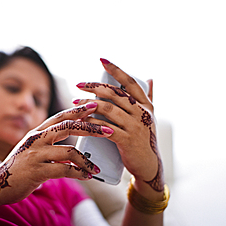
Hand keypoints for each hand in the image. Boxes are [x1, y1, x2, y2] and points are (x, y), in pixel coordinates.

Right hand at [0, 102, 113, 203]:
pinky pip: (64, 170)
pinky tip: (86, 177)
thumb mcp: (32, 149)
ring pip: (69, 151)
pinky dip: (79, 173)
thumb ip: (49, 143)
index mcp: (37, 132)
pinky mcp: (37, 171)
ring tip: (96, 167)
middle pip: (68, 127)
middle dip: (90, 128)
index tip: (95, 105)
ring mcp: (36, 154)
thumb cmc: (20, 167)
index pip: (61, 116)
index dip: (78, 110)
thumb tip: (71, 144)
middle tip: (108, 130)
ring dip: (86, 160)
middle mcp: (36, 139)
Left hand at [75, 59, 163, 193]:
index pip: (130, 82)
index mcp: (146, 105)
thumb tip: (149, 78)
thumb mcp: (150, 116)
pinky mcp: (127, 140)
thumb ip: (149, 98)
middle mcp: (142, 113)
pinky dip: (92, 123)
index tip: (101, 60)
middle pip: (115, 94)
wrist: (148, 165)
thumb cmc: (145, 139)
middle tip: (79, 84)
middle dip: (94, 87)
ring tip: (75, 102)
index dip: (116, 70)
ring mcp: (135, 126)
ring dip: (89, 104)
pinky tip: (82, 120)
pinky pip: (106, 128)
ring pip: (108, 109)